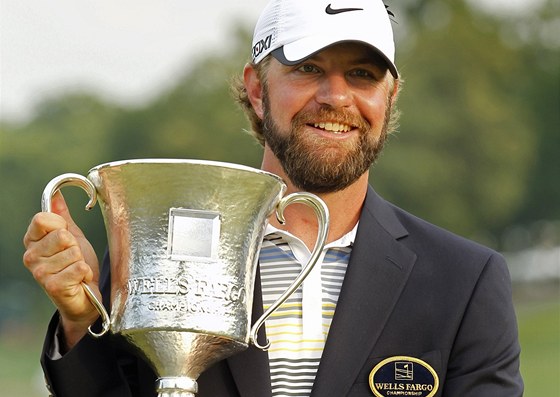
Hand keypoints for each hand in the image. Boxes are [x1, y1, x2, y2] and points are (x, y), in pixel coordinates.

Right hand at [23, 191, 100, 350]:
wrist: (86, 297)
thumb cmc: (76, 265)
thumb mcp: (72, 236)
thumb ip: (62, 216)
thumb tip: (56, 194)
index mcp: (32, 241)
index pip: (43, 218)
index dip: (61, 225)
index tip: (67, 236)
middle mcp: (31, 256)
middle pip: (61, 235)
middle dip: (75, 245)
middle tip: (74, 257)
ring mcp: (40, 273)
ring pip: (72, 251)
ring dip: (81, 261)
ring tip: (77, 270)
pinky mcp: (53, 286)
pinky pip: (78, 267)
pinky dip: (85, 272)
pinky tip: (80, 280)